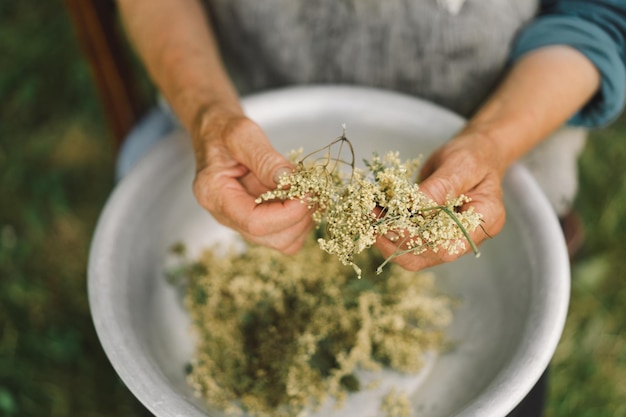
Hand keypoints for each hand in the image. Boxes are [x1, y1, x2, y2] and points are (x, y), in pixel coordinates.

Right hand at [191, 106, 313, 253]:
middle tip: (313, 189)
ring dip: (304, 220)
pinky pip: (286, 233)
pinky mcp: (258, 219)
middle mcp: (227, 216)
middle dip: (300, 217)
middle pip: (272, 238)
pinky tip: (304, 196)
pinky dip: (302, 219)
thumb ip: (264, 158)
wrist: (215, 132)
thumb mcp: (241, 134)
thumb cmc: (223, 130)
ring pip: (283, 242)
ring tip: (310, 191)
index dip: (288, 212)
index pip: (254, 222)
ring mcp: (242, 221)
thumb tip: (290, 181)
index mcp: (215, 195)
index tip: (308, 191)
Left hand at [374, 131, 506, 269]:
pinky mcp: (430, 233)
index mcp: (484, 222)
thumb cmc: (474, 155)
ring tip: (370, 215)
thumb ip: (440, 188)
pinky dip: (389, 231)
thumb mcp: (459, 166)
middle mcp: (465, 237)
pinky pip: (407, 241)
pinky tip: (376, 213)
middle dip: (396, 241)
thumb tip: (413, 205)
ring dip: (387, 239)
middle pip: (427, 256)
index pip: (449, 247)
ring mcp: (447, 238)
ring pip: (413, 254)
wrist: (474, 152)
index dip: (418, 241)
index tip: (393, 223)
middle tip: (373, 220)